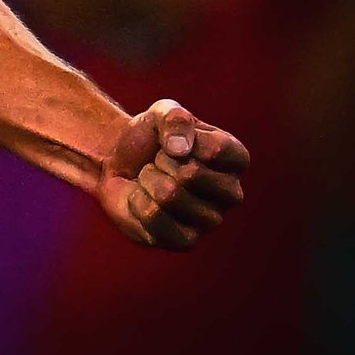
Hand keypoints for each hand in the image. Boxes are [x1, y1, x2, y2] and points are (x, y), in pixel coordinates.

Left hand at [97, 98, 248, 250]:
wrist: (118, 162)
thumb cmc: (150, 137)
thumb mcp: (162, 113)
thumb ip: (175, 118)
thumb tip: (181, 150)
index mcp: (236, 160)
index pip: (215, 150)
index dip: (179, 139)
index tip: (172, 141)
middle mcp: (232, 193)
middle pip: (191, 175)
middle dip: (160, 162)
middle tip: (158, 162)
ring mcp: (211, 220)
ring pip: (169, 196)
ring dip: (147, 181)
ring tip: (151, 179)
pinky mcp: (185, 241)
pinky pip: (154, 218)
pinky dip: (137, 202)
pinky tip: (142, 199)